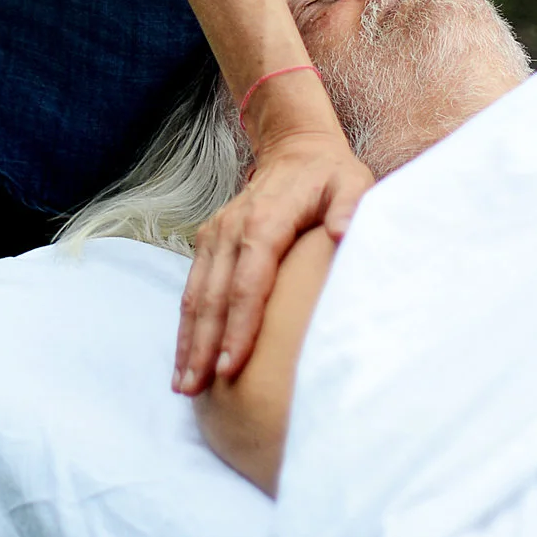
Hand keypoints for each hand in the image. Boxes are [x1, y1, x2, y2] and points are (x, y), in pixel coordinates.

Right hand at [174, 113, 370, 394]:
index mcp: (266, 221)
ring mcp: (216, 235)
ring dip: (188, 340)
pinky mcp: (209, 242)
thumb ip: (350, 207)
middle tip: (197, 389)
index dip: (239, 326)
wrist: (295, 147)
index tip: (232, 367)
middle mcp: (232, 229)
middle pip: (214, 296)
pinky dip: (187, 325)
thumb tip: (343, 233)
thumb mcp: (353, 183)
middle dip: (203, 345)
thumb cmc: (330, 175)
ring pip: (196, 295)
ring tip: (184, 385)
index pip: (248, 282)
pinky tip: (186, 357)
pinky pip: (194, 288)